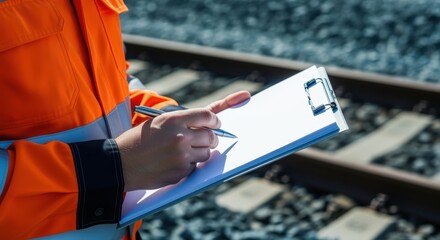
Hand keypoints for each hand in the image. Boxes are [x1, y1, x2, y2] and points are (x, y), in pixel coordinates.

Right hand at [116, 90, 250, 190]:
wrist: (119, 164)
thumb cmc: (137, 140)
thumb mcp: (157, 122)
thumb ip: (180, 122)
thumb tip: (205, 124)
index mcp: (173, 120)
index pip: (206, 116)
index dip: (214, 120)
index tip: (215, 123)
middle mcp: (180, 137)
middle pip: (211, 136)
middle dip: (212, 138)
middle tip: (208, 139)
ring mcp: (181, 157)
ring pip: (206, 154)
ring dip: (201, 152)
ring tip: (186, 151)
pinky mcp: (180, 173)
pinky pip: (194, 167)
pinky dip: (189, 165)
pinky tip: (175, 162)